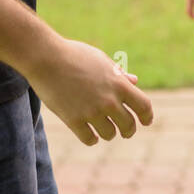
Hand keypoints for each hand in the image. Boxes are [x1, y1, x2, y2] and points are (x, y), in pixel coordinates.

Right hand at [26, 37, 152, 146]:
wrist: (46, 58)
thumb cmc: (74, 54)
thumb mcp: (101, 60)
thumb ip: (119, 74)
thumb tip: (134, 82)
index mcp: (118, 83)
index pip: (144, 106)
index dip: (147, 116)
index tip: (145, 121)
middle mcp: (109, 100)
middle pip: (128, 126)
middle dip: (128, 130)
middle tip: (125, 131)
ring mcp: (91, 112)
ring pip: (109, 134)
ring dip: (108, 133)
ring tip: (103, 128)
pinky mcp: (74, 120)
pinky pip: (90, 139)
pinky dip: (92, 138)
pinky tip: (90, 134)